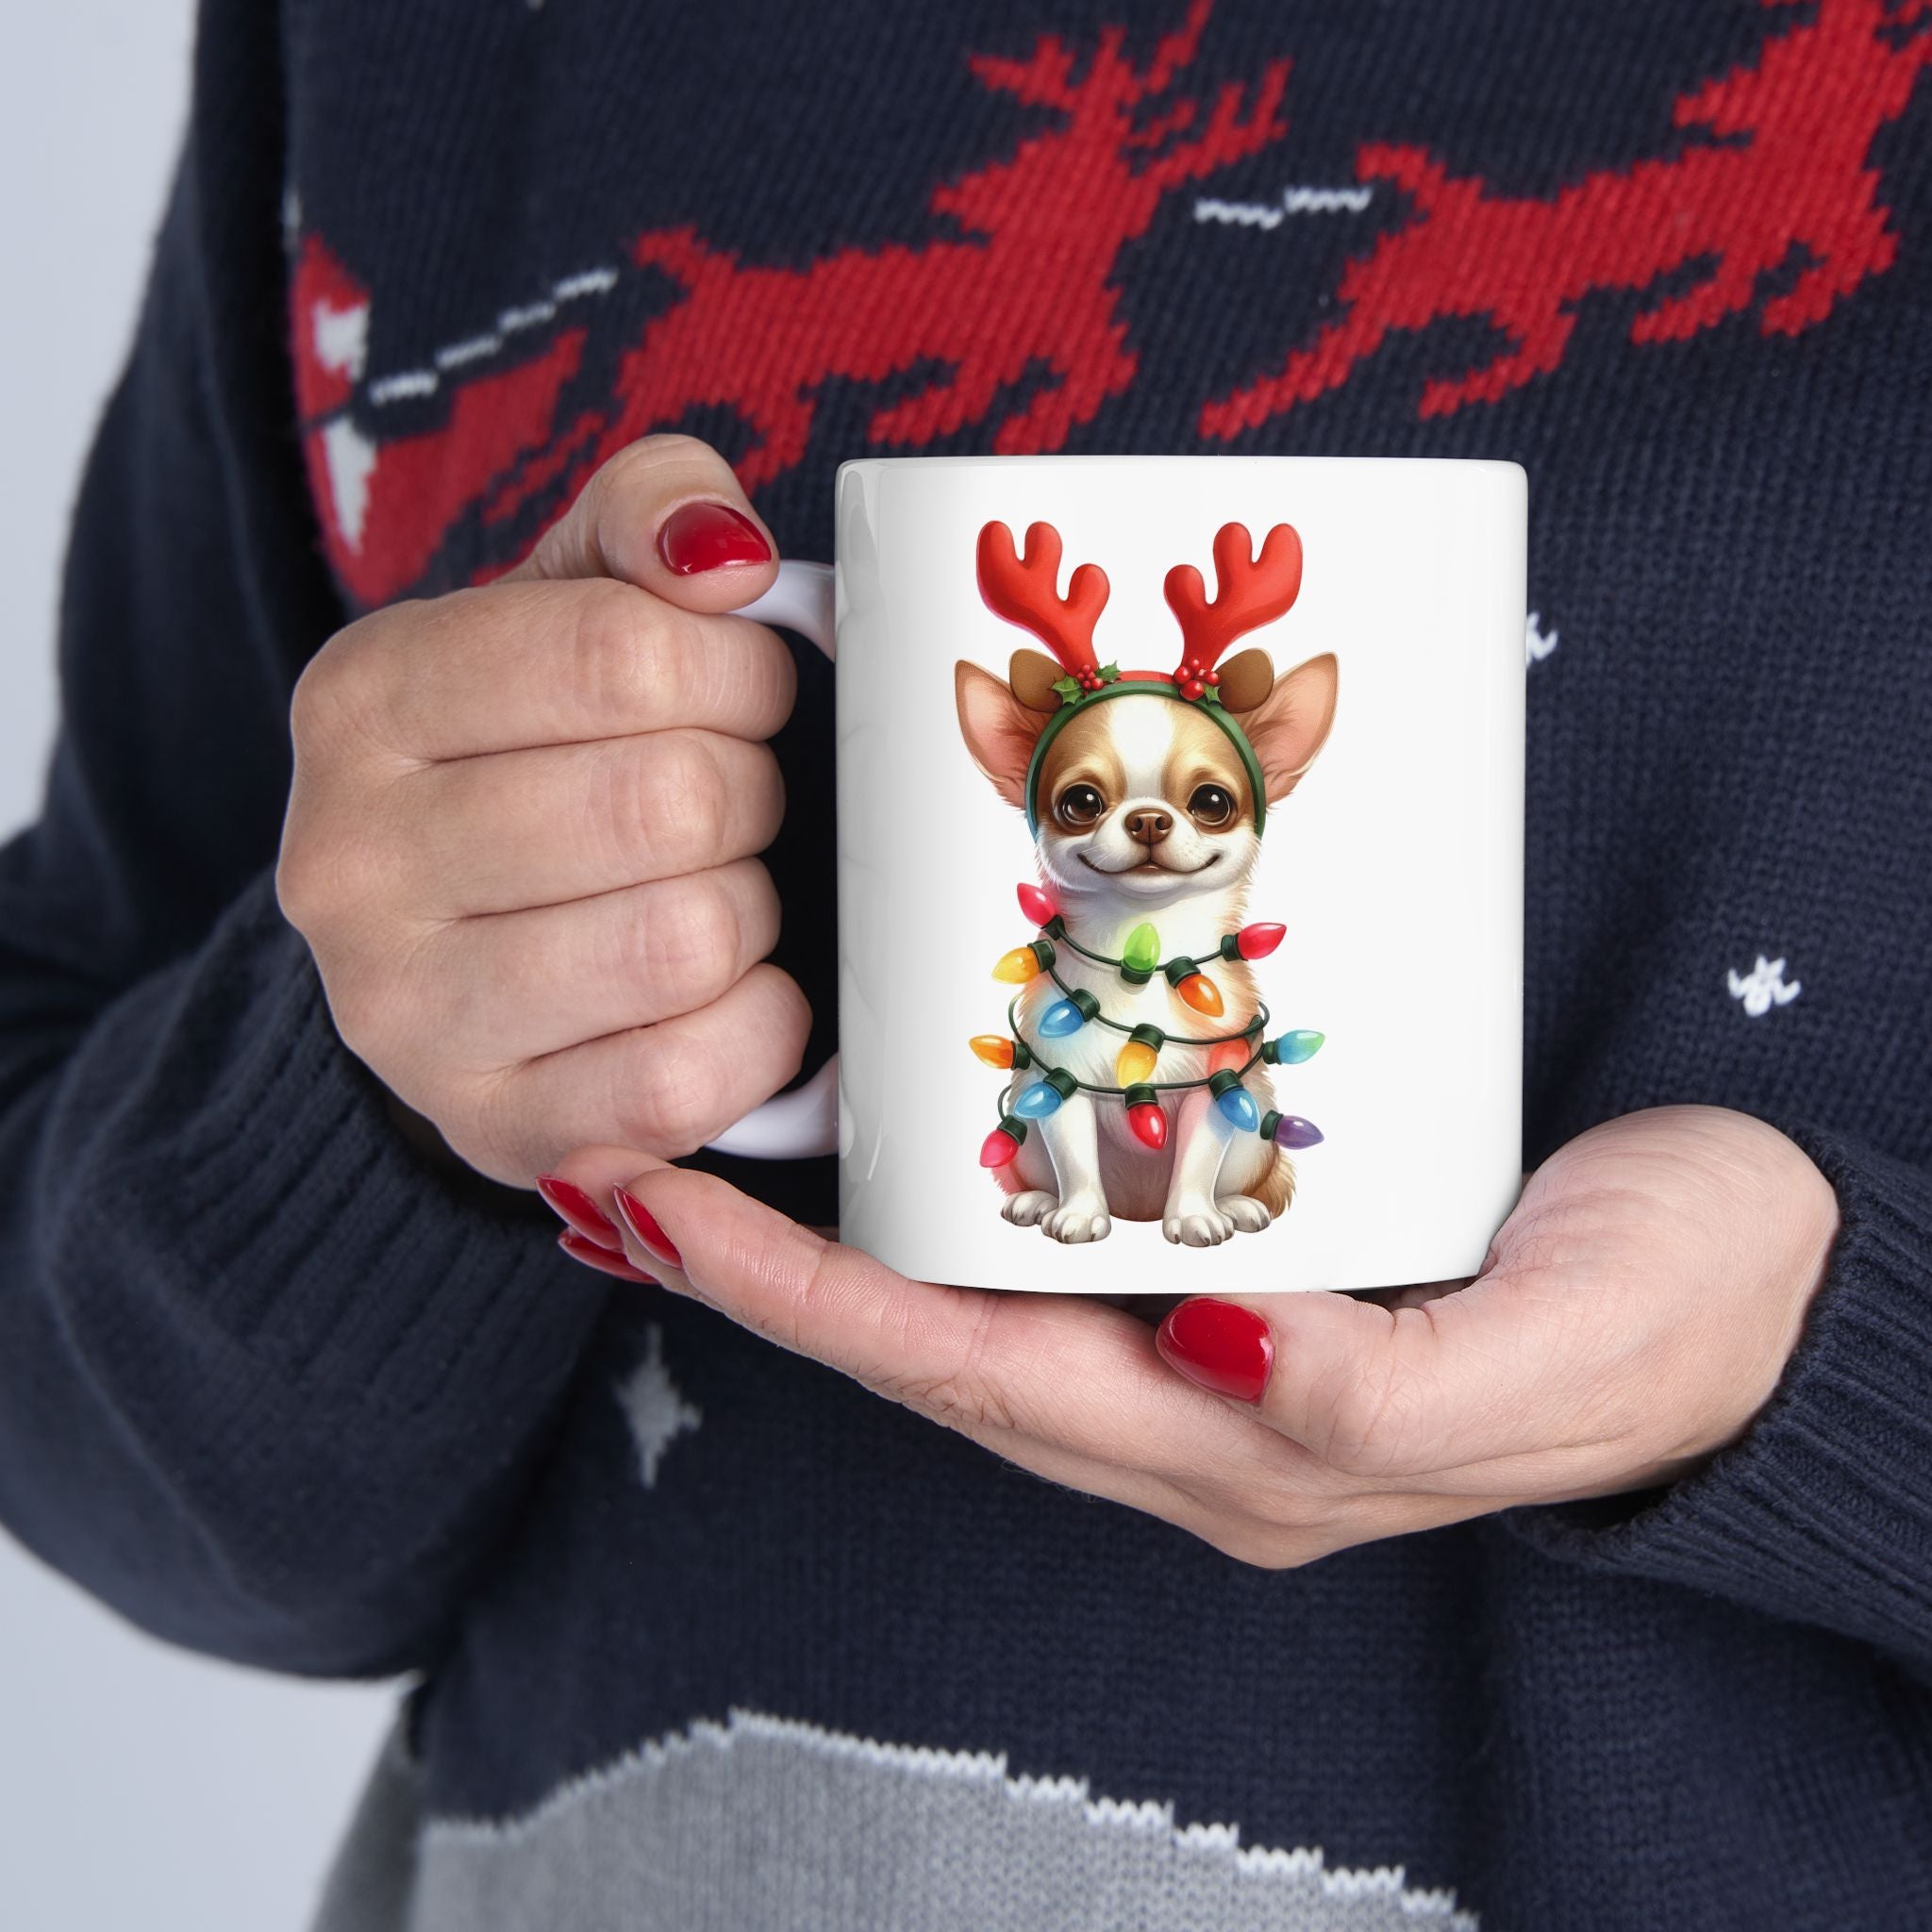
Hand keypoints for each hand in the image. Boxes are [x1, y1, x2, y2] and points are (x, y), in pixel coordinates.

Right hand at [277, 435, 808, 1185]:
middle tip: (734, 801)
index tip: (747, 692)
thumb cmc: (545, 753)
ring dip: (751, 910)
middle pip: (669, 802)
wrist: (461, 948)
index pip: (623, 653)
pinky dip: (758, 1028)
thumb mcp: (573, 597)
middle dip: (749, 793)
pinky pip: (689, 1077)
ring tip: (717, 890)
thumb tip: (727, 556)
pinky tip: (730, 991)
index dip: (739, 672)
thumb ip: (650, 515)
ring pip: (686, 940)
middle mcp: (348, 863)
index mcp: (363, 698)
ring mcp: (405, 1017)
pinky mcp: (494, 1129)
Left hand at [542, 1107, 1839, 1564]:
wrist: (1777, 1275)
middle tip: (627, 1158)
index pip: (970, 1375)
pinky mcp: (1256, 1255)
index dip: (805, 1303)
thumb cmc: (1680, 1313)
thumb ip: (1378, 1395)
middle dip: (770, 1271)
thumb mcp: (1554, 1358)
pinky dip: (954, 1191)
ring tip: (716, 1140)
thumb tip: (1213, 1348)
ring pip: (981, 1295)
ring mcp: (1216, 1341)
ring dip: (841, 1234)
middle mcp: (1199, 1406)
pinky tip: (906, 1127)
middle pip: (935, 1344)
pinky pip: (1061, 1237)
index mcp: (1248, 1450)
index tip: (658, 1211)